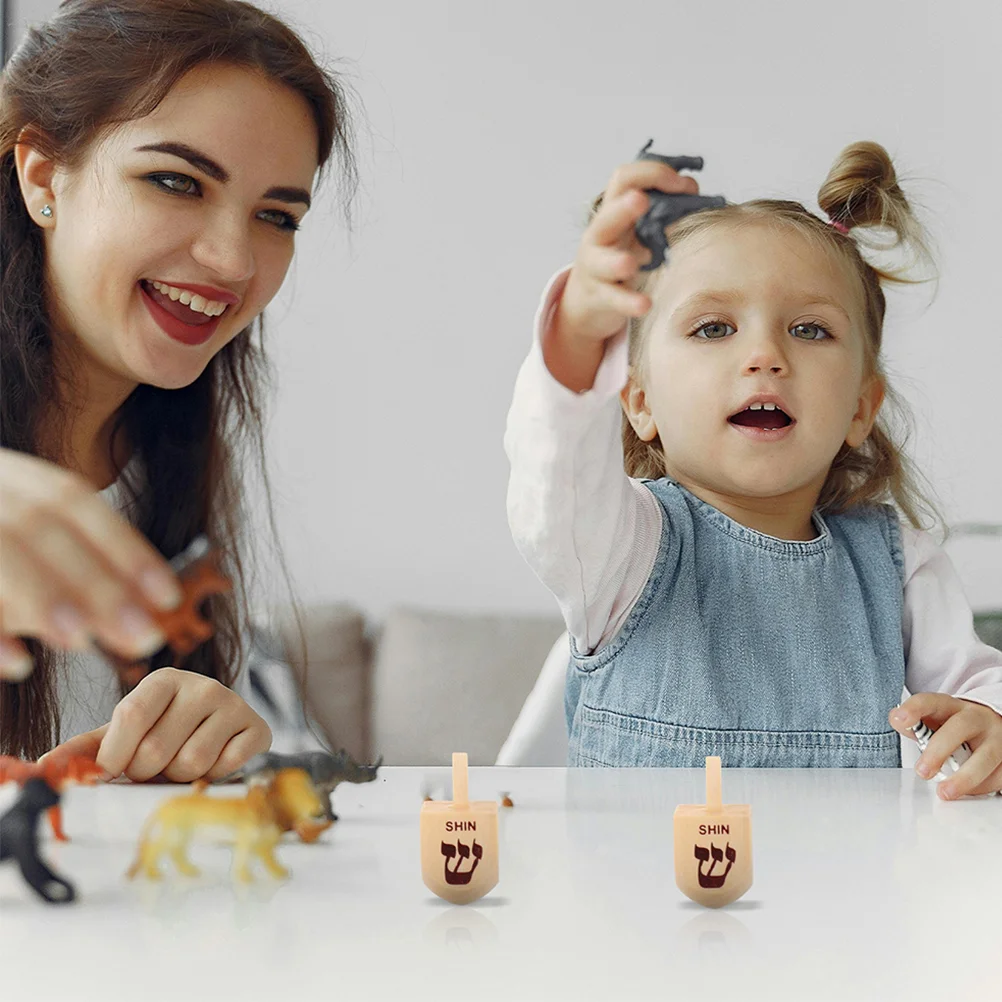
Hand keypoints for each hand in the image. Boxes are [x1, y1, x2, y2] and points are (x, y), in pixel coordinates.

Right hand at [0, 448, 182, 678]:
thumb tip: (136, 611)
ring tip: (82, 638)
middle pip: (38, 525)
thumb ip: (72, 565)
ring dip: (42, 595)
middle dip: (97, 582)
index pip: (73, 501)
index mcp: (7, 474)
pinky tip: (19, 663)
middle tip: (143, 635)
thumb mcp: (20, 535)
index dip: (124, 548)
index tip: (167, 596)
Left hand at [43, 667, 270, 781]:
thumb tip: (40, 767)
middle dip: (149, 772)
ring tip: (183, 766)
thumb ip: (83, 749)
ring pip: (192, 764)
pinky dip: (213, 778)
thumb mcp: (124, 734)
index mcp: (163, 680)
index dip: (117, 754)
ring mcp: (234, 704)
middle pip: (158, 749)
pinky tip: (213, 764)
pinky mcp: (258, 728)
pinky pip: (226, 767)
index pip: (131, 715)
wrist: (222, 731)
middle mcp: (202, 685)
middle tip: (156, 768)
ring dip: (181, 779)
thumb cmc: (165, 733)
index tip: (113, 771)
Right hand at [549, 159, 699, 374]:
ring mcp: (595, 266)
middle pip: (606, 216)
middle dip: (623, 209)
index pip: (624, 179)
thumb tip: (692, 188)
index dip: (653, 174)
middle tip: (641, 201)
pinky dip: (629, 302)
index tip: (684, 184)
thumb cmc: (619, 253)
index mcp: (612, 211)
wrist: (588, 296)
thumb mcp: (637, 228)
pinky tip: (645, 304)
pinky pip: (613, 298)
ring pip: (602, 262)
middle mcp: (599, 235)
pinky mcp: (599, 295)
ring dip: (616, 262)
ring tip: (629, 264)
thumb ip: (661, 208)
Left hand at [890, 694, 1001, 798]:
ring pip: (985, 756)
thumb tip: (897, 720)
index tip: (900, 719)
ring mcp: (996, 738)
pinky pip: (998, 775)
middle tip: (922, 771)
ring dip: (964, 778)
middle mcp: (976, 718)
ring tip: (944, 792)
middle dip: (939, 750)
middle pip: (960, 727)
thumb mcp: (935, 721)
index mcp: (951, 706)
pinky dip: (981, 787)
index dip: (914, 709)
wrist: (992, 727)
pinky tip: (967, 791)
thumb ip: (915, 724)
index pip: (930, 701)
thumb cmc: (956, 727)